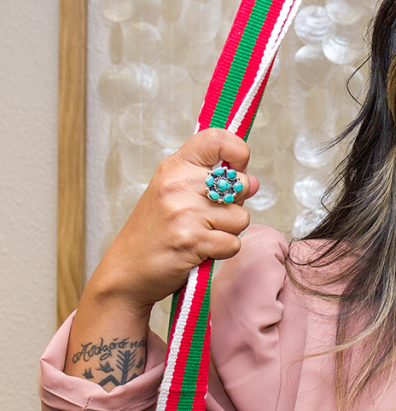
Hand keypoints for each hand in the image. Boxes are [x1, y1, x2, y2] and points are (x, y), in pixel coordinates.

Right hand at [89, 129, 258, 315]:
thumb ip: (215, 185)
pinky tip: (199, 251)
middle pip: (241, 185)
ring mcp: (184, 211)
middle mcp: (179, 184)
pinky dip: (222, 252)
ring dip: (227, 233)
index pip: (217, 139)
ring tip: (200, 236)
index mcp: (175, 167)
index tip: (236, 169)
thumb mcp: (177, 196)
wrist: (126, 271)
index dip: (238, 152)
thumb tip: (254, 182)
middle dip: (234, 206)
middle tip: (206, 219)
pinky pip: (233, 244)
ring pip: (241, 218)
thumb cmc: (155, 234)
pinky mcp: (191, 239)